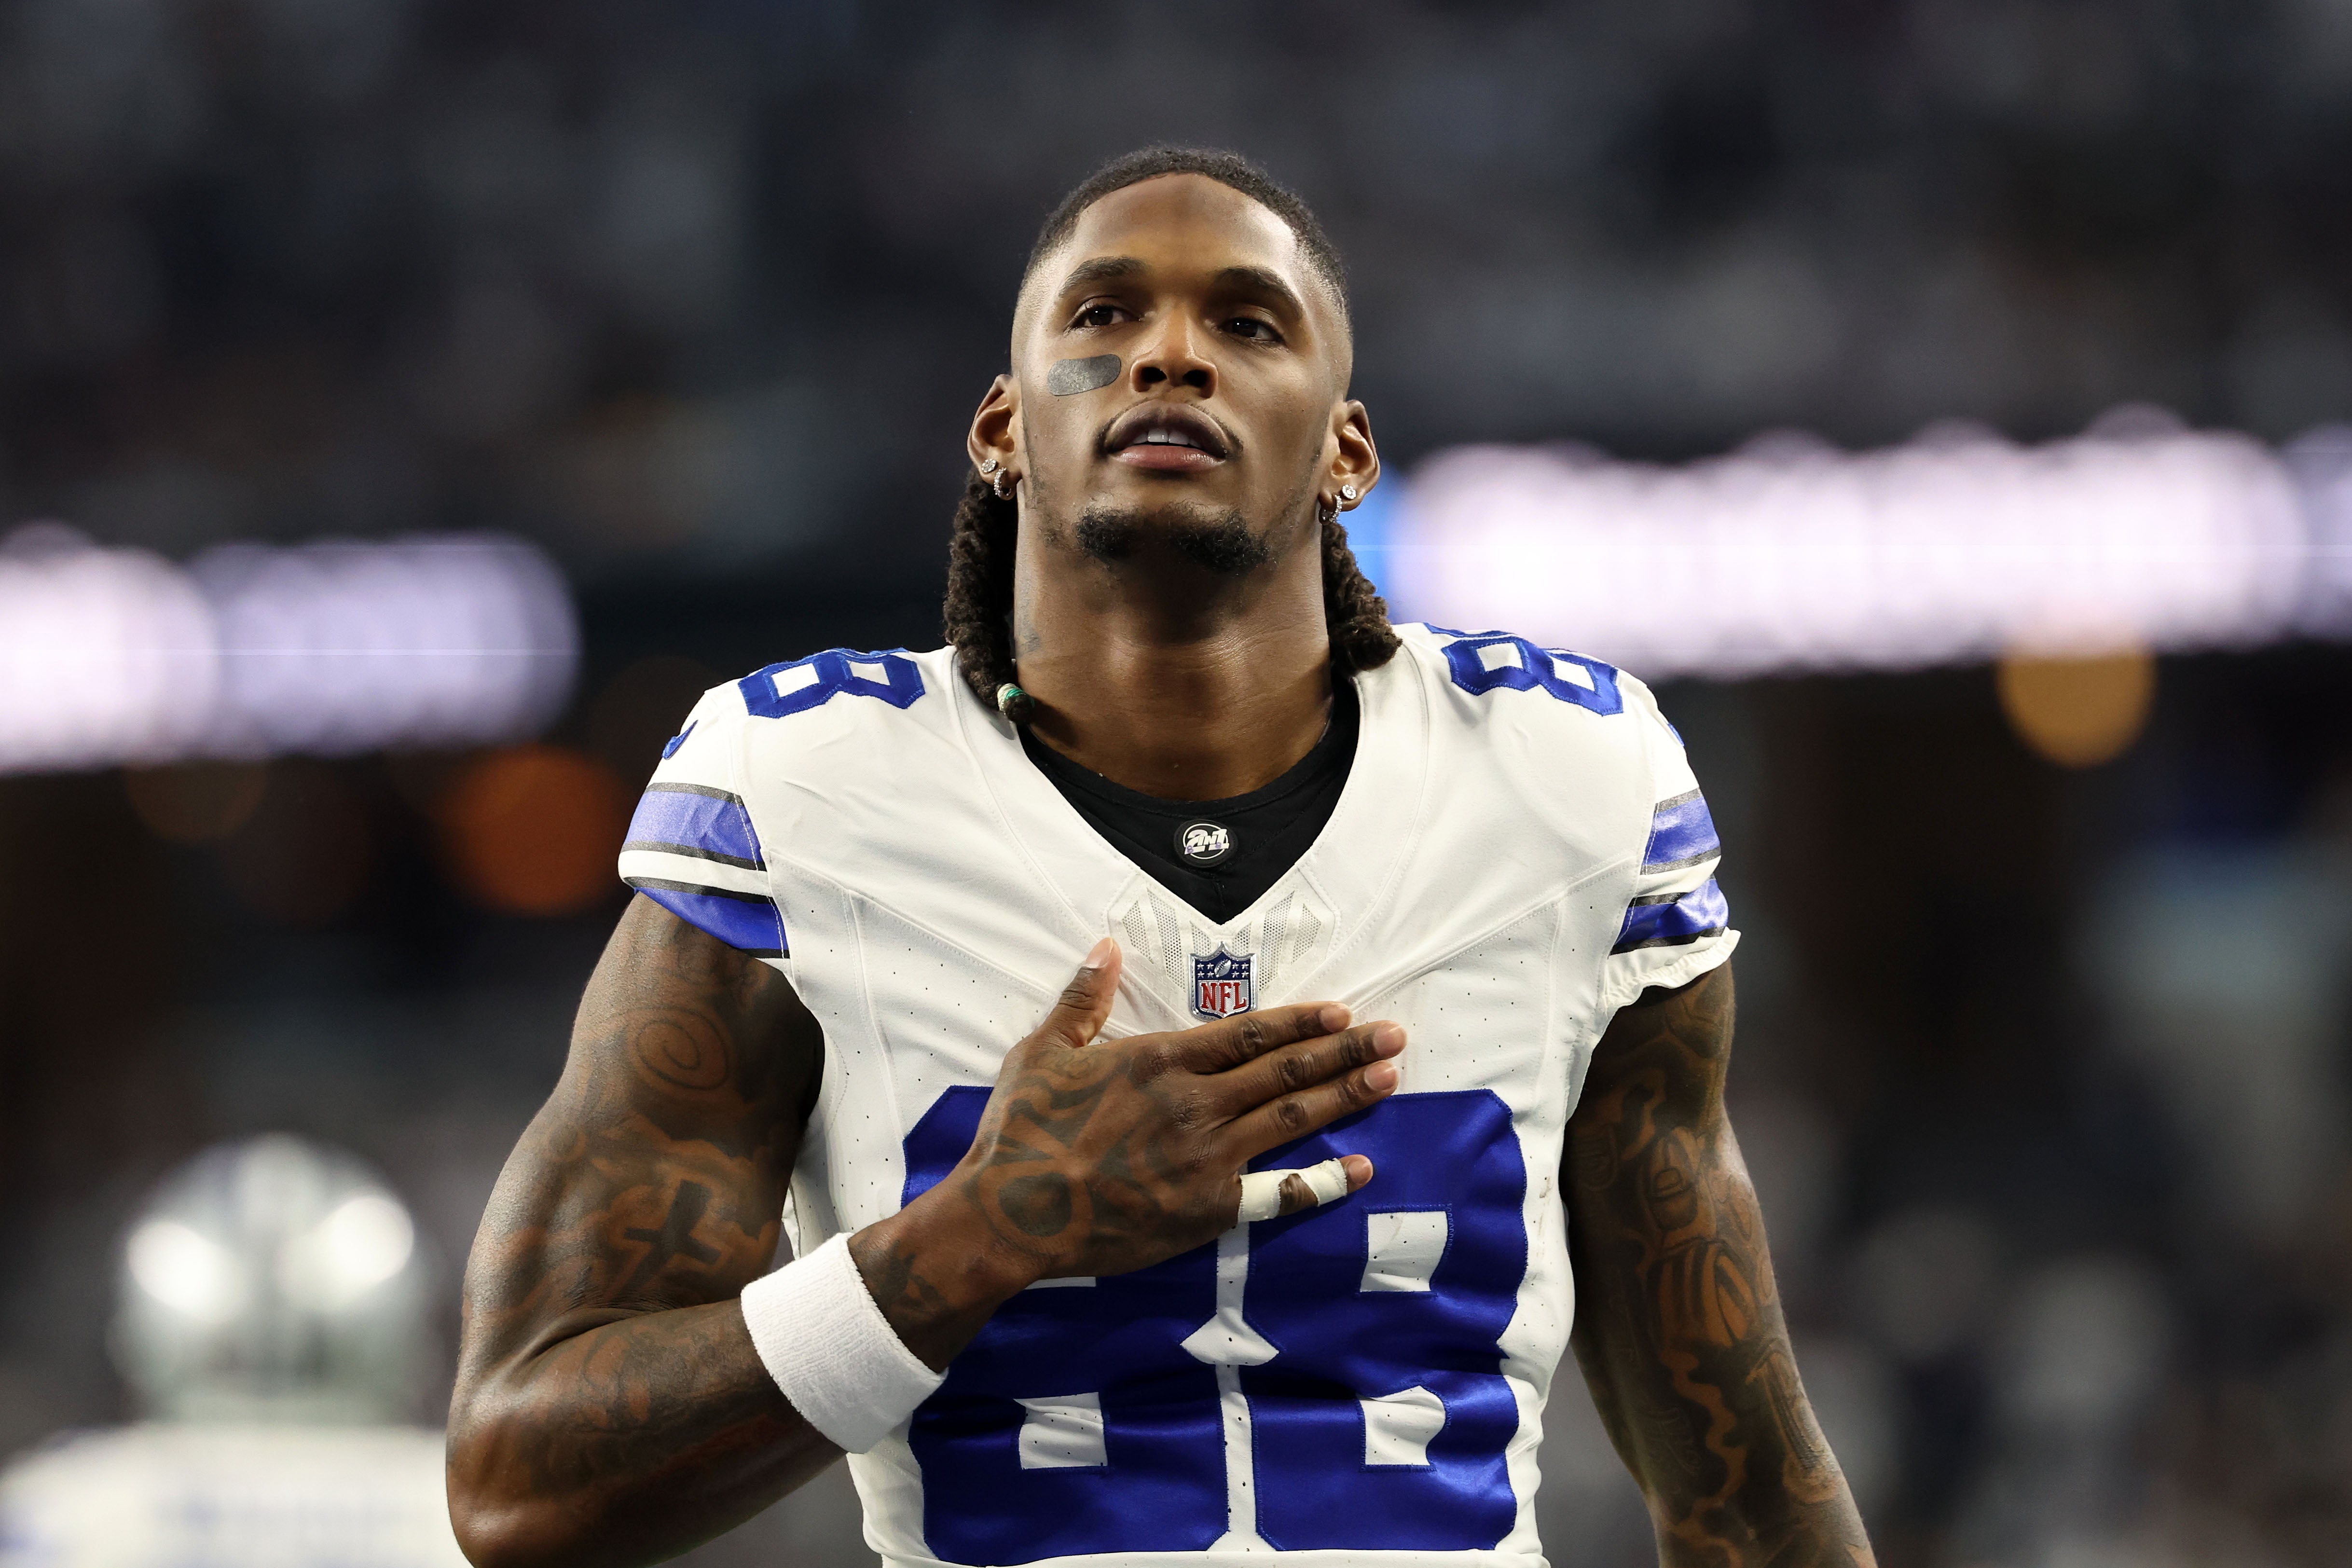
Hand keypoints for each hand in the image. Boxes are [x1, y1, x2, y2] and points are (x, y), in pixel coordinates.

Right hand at [949, 936, 1402, 1279]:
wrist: (1013, 1214)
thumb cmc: (1022, 1131)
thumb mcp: (1042, 1050)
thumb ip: (1083, 997)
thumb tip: (1105, 946)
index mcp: (1161, 1060)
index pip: (1251, 1033)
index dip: (1302, 1021)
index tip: (1342, 1012)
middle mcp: (1195, 1104)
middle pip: (1286, 1070)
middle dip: (1345, 1051)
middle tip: (1393, 1036)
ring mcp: (1207, 1158)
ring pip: (1291, 1118)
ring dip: (1345, 1097)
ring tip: (1388, 1078)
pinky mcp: (1208, 1209)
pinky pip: (1279, 1192)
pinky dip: (1324, 1181)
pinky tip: (1360, 1169)